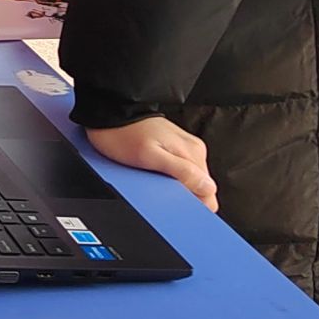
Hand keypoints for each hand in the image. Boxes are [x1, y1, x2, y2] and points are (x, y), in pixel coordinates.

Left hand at [87, 117, 217, 211]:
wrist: (110, 114)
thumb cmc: (124, 133)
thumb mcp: (150, 156)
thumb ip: (182, 172)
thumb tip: (208, 188)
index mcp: (193, 152)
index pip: (208, 191)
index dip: (194, 204)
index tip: (176, 204)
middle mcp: (192, 150)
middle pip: (198, 187)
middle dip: (181, 194)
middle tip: (158, 189)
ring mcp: (182, 148)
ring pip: (187, 180)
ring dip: (172, 186)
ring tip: (151, 179)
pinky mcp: (171, 148)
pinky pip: (176, 171)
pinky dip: (165, 177)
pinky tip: (150, 173)